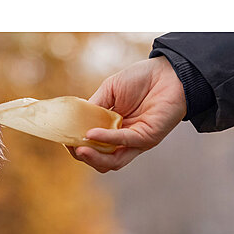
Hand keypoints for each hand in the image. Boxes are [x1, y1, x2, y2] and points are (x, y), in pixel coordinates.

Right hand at [67, 57, 186, 172]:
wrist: (168, 72)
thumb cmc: (141, 79)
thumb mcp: (109, 90)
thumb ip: (94, 107)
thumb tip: (75, 121)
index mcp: (113, 130)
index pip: (94, 148)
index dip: (78, 147)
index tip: (64, 140)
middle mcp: (124, 140)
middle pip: (102, 161)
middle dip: (84, 158)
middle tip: (72, 148)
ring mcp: (137, 141)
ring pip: (113, 161)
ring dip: (94, 157)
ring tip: (79, 149)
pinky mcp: (148, 137)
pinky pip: (124, 141)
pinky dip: (107, 139)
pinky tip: (92, 134)